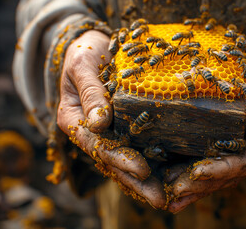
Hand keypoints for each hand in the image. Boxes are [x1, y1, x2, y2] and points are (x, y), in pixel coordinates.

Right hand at [57, 30, 165, 207]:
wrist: (93, 46)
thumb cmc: (84, 52)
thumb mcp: (82, 65)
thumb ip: (89, 92)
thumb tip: (99, 123)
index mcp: (74, 120)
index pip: (98, 146)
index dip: (120, 159)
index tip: (142, 170)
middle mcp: (91, 132)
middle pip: (114, 162)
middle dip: (137, 182)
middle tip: (161, 199)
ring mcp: (108, 132)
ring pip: (126, 160)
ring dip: (145, 181)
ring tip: (168, 197)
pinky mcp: (123, 127)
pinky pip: (137, 147)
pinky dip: (152, 163)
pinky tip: (170, 175)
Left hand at [167, 36, 245, 212]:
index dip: (223, 169)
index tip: (197, 173)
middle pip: (232, 173)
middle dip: (203, 185)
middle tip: (174, 195)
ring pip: (223, 169)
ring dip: (197, 183)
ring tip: (170, 196)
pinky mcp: (239, 135)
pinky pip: (218, 154)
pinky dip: (198, 165)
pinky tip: (176, 173)